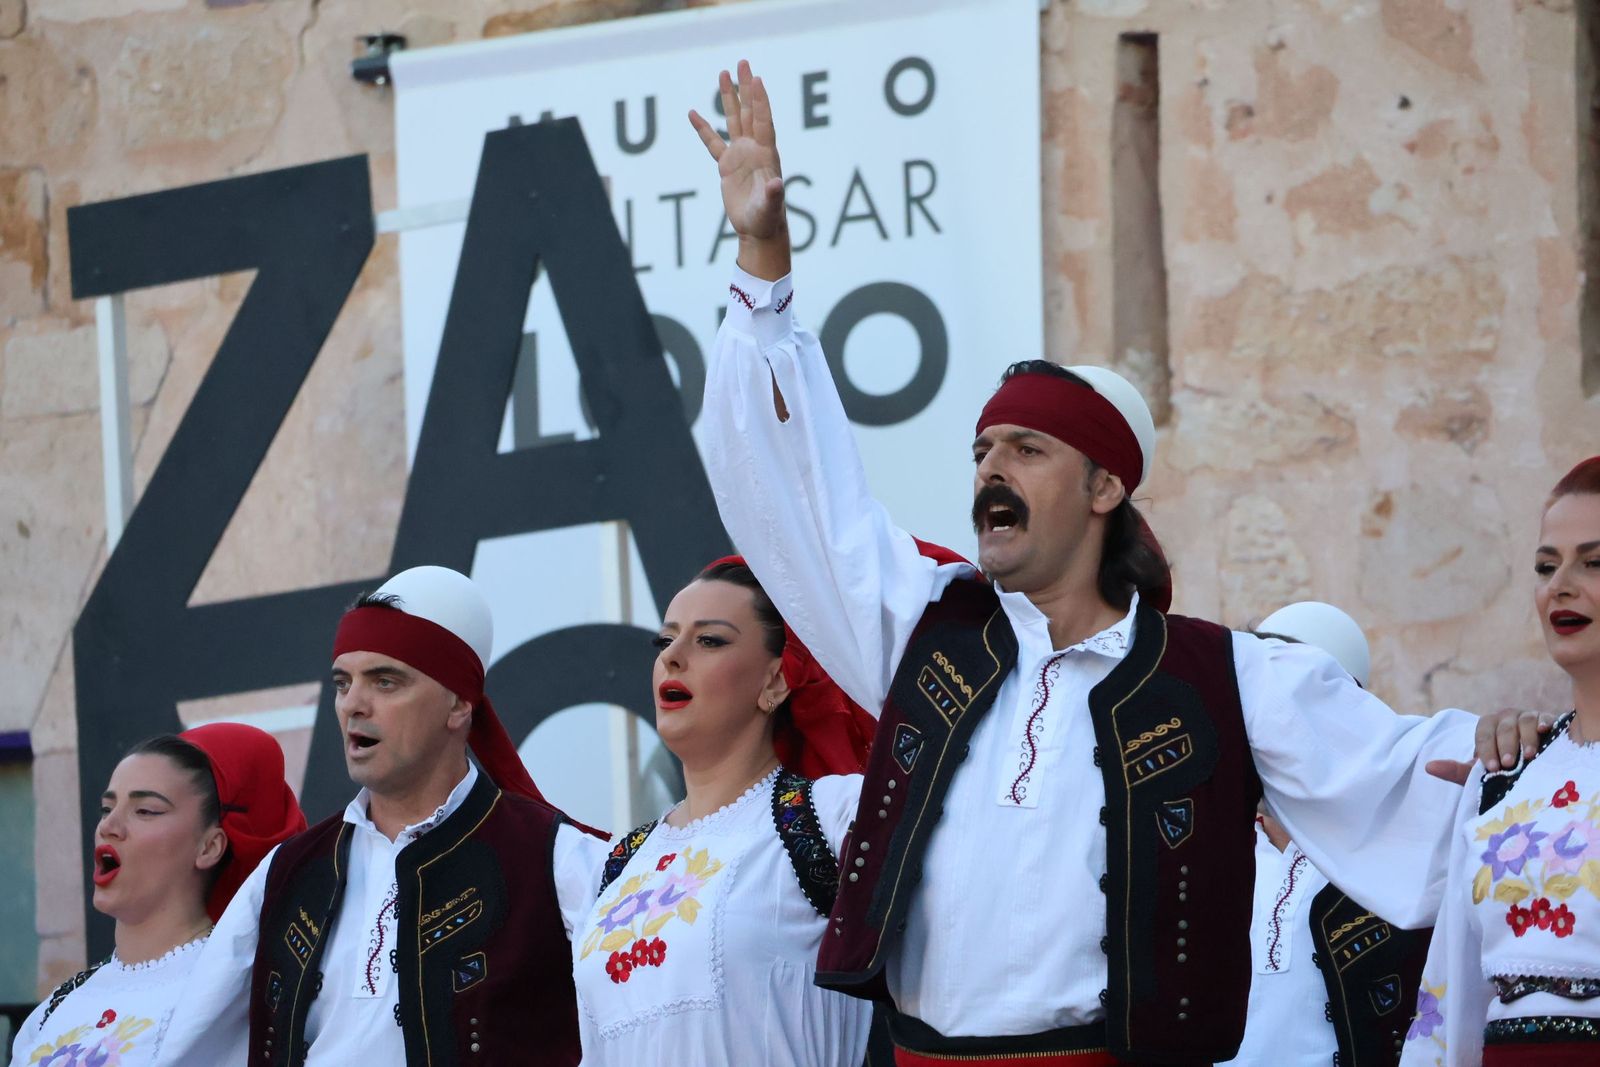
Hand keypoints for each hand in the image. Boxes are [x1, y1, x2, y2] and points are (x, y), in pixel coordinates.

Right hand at [689, 61, 790, 278]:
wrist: (759, 230)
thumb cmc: (768, 219)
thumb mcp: (771, 206)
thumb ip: (774, 194)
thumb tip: (777, 184)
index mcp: (766, 154)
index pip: (762, 121)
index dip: (759, 101)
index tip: (756, 79)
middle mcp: (754, 149)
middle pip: (749, 112)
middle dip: (746, 88)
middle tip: (742, 63)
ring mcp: (740, 155)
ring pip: (733, 120)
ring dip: (729, 98)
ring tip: (723, 74)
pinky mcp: (727, 166)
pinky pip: (712, 143)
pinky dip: (703, 128)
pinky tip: (693, 113)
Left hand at [1425, 707, 1558, 783]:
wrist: (1536, 767)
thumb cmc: (1505, 769)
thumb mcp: (1482, 772)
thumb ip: (1457, 770)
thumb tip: (1428, 767)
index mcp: (1487, 727)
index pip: (1482, 733)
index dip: (1486, 748)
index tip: (1492, 767)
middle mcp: (1505, 718)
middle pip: (1503, 726)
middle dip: (1504, 745)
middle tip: (1508, 764)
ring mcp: (1526, 716)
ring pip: (1523, 720)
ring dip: (1525, 738)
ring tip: (1528, 756)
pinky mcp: (1547, 719)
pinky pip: (1544, 717)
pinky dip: (1544, 722)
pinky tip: (1545, 731)